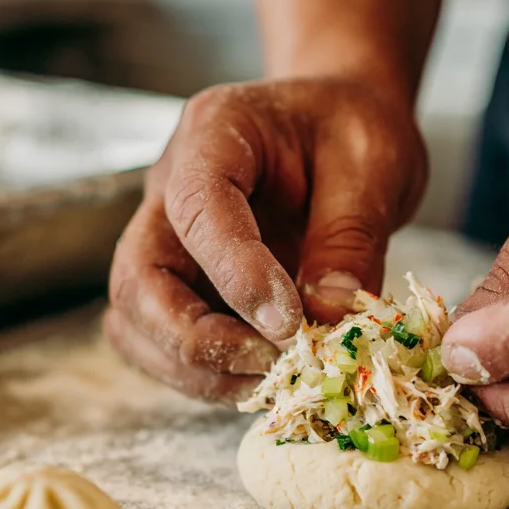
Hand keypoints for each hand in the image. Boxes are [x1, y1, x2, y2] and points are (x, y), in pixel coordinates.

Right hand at [105, 77, 426, 400]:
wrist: (339, 128)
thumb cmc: (352, 128)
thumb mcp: (373, 163)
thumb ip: (350, 237)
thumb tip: (326, 317)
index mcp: (213, 133)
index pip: (197, 207)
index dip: (235, 273)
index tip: (290, 323)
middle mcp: (169, 190)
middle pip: (137, 278)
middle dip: (193, 339)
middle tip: (271, 364)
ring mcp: (168, 242)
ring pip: (136, 322)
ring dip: (193, 368)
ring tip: (271, 379)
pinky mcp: (183, 286)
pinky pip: (163, 343)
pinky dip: (204, 375)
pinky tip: (262, 378)